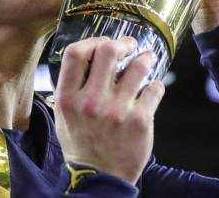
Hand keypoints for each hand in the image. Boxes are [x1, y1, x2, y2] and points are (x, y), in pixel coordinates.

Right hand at [54, 37, 164, 183]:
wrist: (99, 178)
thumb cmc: (82, 143)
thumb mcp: (64, 115)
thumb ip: (72, 86)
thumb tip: (90, 54)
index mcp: (68, 98)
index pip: (75, 53)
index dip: (93, 40)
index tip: (104, 42)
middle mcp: (91, 102)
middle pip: (108, 51)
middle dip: (123, 43)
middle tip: (130, 46)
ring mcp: (117, 111)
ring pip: (138, 66)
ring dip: (145, 59)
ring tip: (147, 59)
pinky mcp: (140, 121)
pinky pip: (154, 88)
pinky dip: (155, 85)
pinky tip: (151, 89)